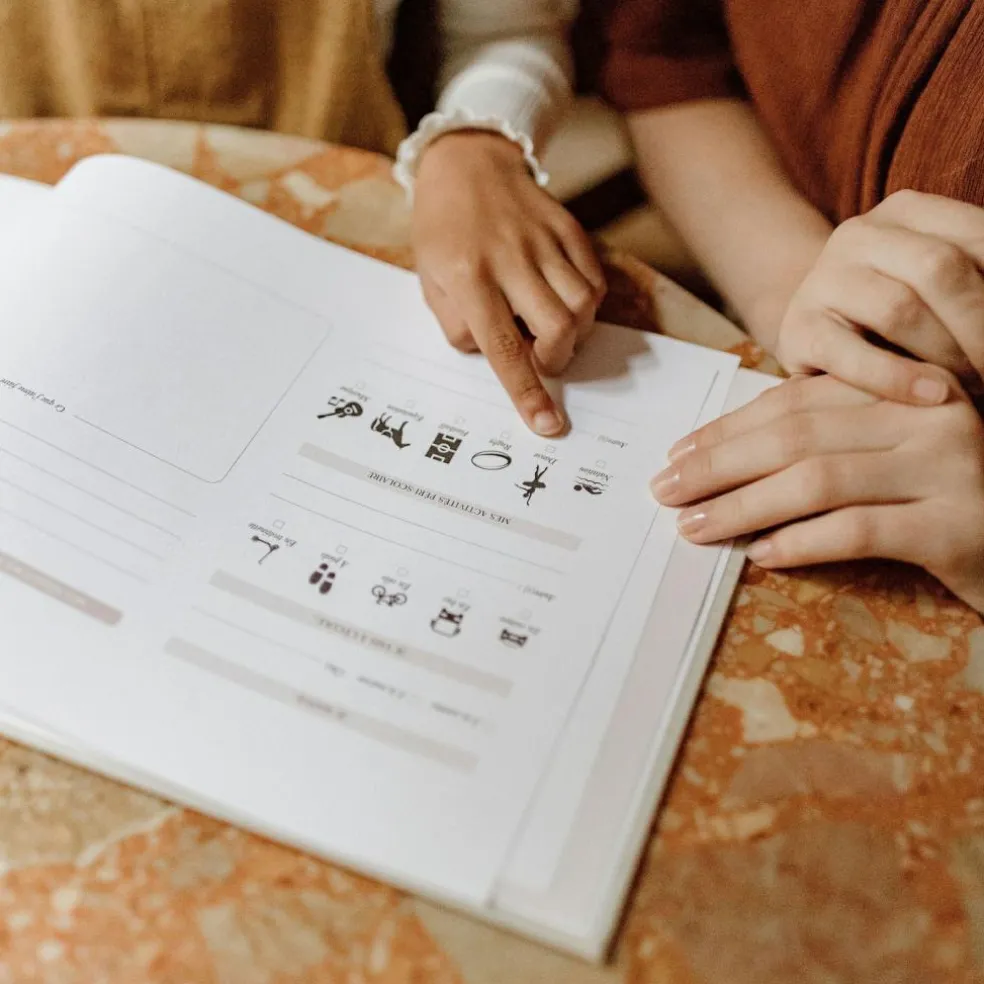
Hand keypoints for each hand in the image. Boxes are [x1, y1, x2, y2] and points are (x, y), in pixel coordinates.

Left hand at [413, 130, 605, 435]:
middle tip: (539, 355)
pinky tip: (563, 301)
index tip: (548, 424)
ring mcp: (543, 239)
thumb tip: (502, 358)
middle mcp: (509, 257)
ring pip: (584, 304)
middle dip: (555, 357)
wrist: (466, 163)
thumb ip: (460, 327)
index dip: (527, 390)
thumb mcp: (431, 283)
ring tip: (550, 328)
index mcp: (467, 276)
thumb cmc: (443, 232)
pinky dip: (586, 304)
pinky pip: (594, 279)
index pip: (503, 346)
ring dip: (574, 333)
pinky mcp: (568, 227)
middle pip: (558, 326)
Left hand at [651, 375, 983, 612]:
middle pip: (797, 435)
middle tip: (665, 491)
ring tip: (694, 527)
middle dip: (718, 465)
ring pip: (818, 479)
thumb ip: (831, 442)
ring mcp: (948, 468)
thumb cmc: (950, 500)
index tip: (678, 455)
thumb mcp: (892, 457)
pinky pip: (858, 530)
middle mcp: (929, 415)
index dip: (729, 428)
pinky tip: (761, 556)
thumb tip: (726, 461)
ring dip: (742, 506)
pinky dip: (801, 542)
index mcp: (905, 389)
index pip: (797, 400)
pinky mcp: (956, 526)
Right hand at [775, 190, 983, 403]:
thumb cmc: (895, 320)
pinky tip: (934, 396)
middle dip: (983, 326)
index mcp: (906, 211)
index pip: (978, 238)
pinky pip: (850, 354)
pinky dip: (897, 379)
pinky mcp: (797, 329)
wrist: (812, 332)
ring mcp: (822, 280)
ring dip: (949, 355)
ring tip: (973, 388)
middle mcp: (859, 234)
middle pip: (940, 268)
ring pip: (898, 308)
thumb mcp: (938, 286)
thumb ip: (974, 284)